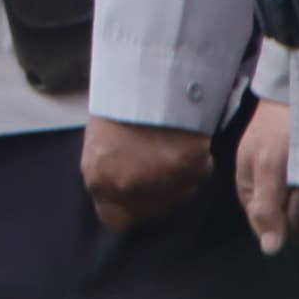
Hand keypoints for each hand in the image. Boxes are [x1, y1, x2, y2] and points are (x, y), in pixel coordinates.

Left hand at [81, 117, 213, 231]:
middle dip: (158, 195)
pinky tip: (187, 141)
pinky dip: (198, 162)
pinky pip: (199, 174)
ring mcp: (160, 181)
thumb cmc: (119, 104)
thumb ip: (109, 174)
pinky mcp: (190, 169)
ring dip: (179, 180)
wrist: (148, 78)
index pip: (115, 220)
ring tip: (172, 149)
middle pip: (152, 210)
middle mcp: (127, 188)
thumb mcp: (100, 144)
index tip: (137, 196)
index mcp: (99, 181)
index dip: (129, 209)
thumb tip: (122, 193)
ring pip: (179, 195)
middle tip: (160, 168)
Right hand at [237, 97, 298, 252]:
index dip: (282, 220)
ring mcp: (291, 194)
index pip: (267, 229)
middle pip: (287, 230)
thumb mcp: (268, 166)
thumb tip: (269, 251)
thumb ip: (267, 209)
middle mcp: (270, 197)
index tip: (292, 196)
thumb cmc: (279, 129)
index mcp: (250, 192)